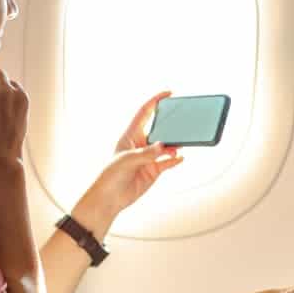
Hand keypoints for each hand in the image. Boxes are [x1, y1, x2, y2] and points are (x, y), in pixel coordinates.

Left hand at [74, 93, 184, 231]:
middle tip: (184, 118)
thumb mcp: (127, 161)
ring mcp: (149, 157)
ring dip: (175, 144)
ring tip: (184, 141)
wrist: (109, 199)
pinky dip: (175, 159)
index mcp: (130, 135)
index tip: (169, 93)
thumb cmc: (111, 175)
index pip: (144, 112)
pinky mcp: (154, 171)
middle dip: (171, 123)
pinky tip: (181, 158)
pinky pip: (168, 162)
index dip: (156, 101)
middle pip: (160, 128)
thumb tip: (163, 146)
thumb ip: (146, 153)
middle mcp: (141, 144)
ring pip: (167, 146)